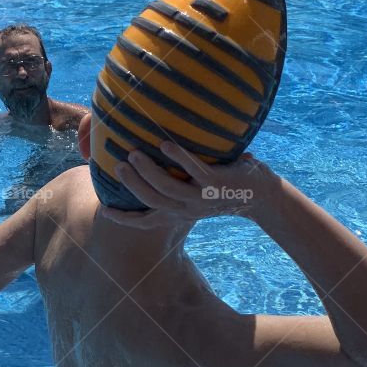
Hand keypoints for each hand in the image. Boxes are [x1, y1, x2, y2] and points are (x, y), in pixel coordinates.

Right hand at [98, 138, 275, 229]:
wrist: (261, 196)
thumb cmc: (226, 189)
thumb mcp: (198, 193)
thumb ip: (178, 184)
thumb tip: (151, 154)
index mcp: (180, 213)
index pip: (148, 222)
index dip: (126, 219)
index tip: (105, 211)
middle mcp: (187, 209)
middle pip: (152, 201)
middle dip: (132, 185)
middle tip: (117, 166)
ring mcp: (201, 197)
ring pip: (167, 189)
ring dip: (148, 172)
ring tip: (134, 153)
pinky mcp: (216, 182)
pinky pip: (194, 170)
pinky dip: (179, 158)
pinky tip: (165, 144)